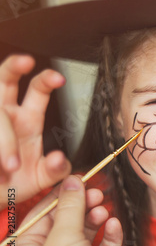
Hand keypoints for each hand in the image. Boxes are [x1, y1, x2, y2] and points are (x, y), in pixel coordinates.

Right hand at [0, 55, 70, 208]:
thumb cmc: (14, 184)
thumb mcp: (40, 179)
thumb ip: (55, 170)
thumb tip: (60, 160)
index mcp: (27, 119)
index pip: (38, 90)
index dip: (47, 80)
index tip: (59, 78)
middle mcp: (5, 114)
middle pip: (5, 78)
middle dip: (14, 66)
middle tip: (26, 61)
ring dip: (4, 137)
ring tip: (10, 166)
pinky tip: (0, 169)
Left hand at [4, 175, 121, 245]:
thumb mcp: (63, 239)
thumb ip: (70, 208)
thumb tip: (71, 182)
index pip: (43, 213)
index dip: (62, 194)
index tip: (80, 178)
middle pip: (66, 223)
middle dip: (82, 206)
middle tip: (97, 191)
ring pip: (85, 235)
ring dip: (96, 220)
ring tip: (105, 209)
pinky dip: (108, 238)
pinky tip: (114, 226)